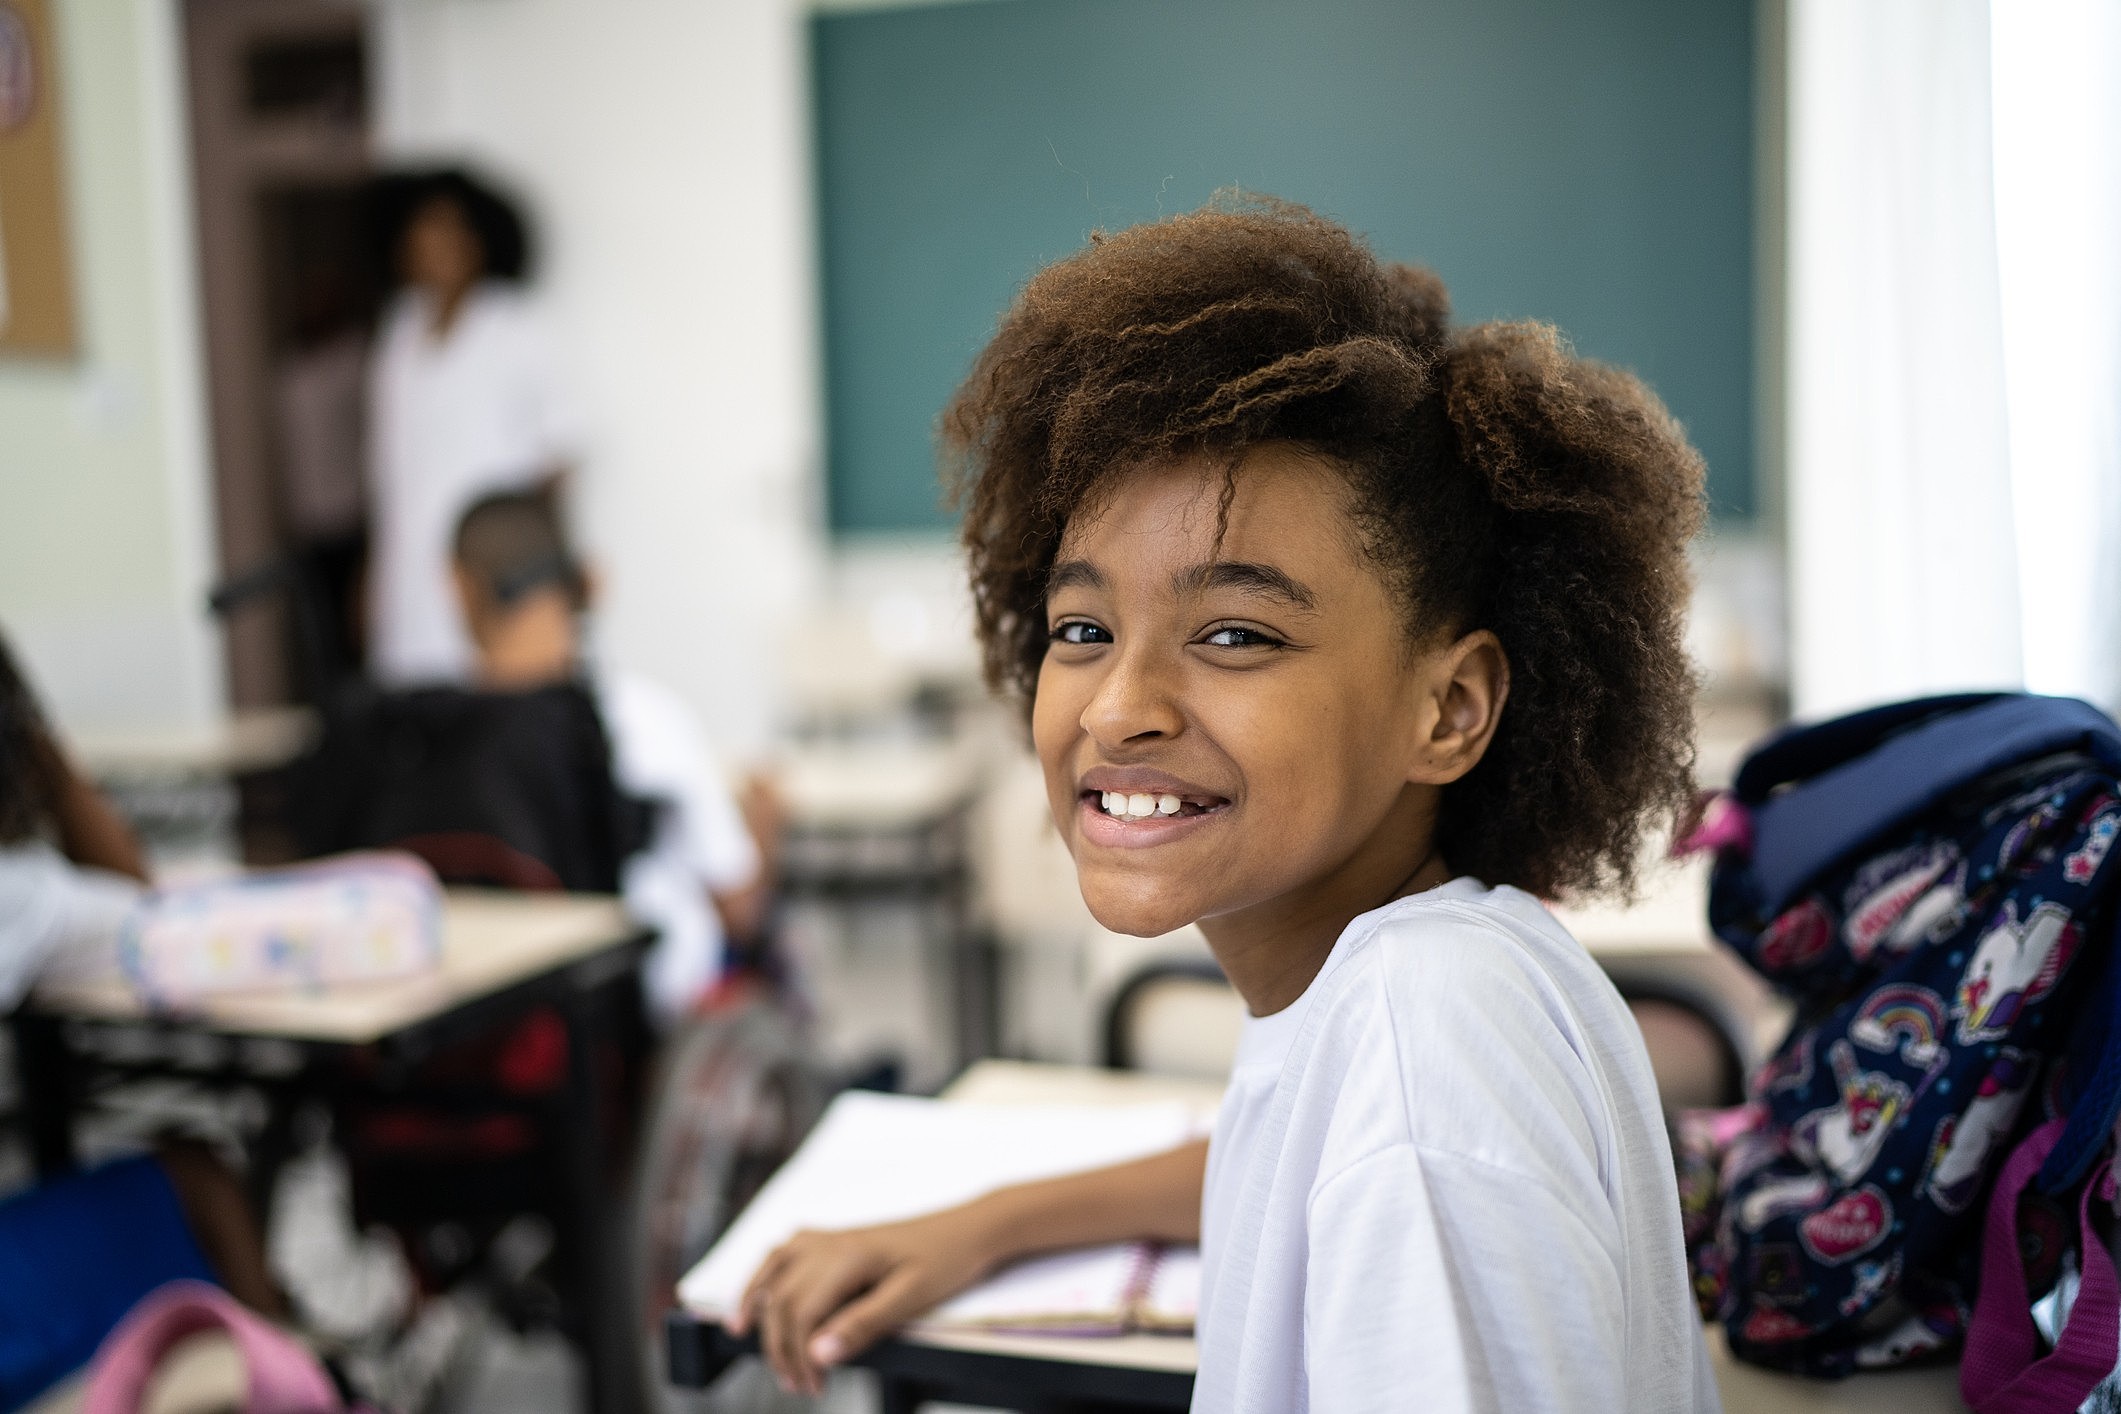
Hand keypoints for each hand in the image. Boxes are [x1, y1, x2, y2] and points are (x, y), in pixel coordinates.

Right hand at [729, 1205, 1000, 1395]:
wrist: (969, 1229)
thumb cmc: (947, 1261)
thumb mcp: (911, 1299)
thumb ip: (863, 1325)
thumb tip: (818, 1354)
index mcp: (847, 1257)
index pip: (801, 1314)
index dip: (799, 1356)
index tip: (814, 1387)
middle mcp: (829, 1242)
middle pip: (781, 1297)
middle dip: (779, 1345)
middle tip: (795, 1384)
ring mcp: (829, 1236)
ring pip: (773, 1270)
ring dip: (758, 1307)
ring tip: (743, 1338)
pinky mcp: (836, 1238)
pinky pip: (785, 1252)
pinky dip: (764, 1274)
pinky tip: (759, 1292)